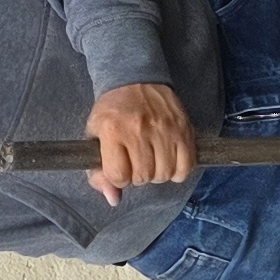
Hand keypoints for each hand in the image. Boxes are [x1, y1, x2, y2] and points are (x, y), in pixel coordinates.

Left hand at [82, 82, 194, 204]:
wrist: (136, 80)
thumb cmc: (113, 110)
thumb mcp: (94, 136)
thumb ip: (97, 172)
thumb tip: (113, 199)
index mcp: (113, 130)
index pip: (118, 175)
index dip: (118, 178)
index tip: (119, 168)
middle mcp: (139, 129)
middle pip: (142, 176)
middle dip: (137, 175)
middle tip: (135, 161)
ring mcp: (164, 129)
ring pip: (163, 174)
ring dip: (156, 174)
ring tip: (151, 159)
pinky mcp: (183, 130)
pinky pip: (185, 167)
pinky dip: (177, 171)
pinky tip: (168, 160)